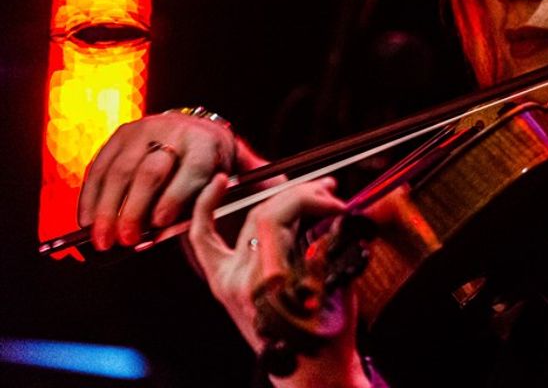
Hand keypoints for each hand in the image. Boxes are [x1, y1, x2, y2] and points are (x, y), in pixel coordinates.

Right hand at [78, 110, 238, 249]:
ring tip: (102, 238)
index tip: (159, 223)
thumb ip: (195, 205)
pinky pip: (100, 167)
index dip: (174, 198)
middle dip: (133, 210)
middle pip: (149, 172)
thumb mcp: (214, 181)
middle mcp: (175, 132)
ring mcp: (145, 130)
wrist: (196, 129)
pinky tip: (88, 220)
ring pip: (119, 171)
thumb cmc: (207, 165)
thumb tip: (160, 233)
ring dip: (106, 209)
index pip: (192, 169)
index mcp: (205, 144)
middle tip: (125, 239)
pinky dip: (91, 197)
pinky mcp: (121, 134)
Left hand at [190, 174, 369, 387]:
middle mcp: (239, 280)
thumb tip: (335, 211)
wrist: (307, 375)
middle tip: (331, 191)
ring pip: (249, 219)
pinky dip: (208, 209)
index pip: (278, 217)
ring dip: (281, 197)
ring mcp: (226, 281)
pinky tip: (220, 183)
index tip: (338, 202)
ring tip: (312, 191)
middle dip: (302, 194)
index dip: (310, 199)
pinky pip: (205, 240)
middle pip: (266, 213)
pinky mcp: (222, 284)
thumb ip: (330, 246)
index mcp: (267, 281)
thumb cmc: (327, 338)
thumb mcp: (337, 288)